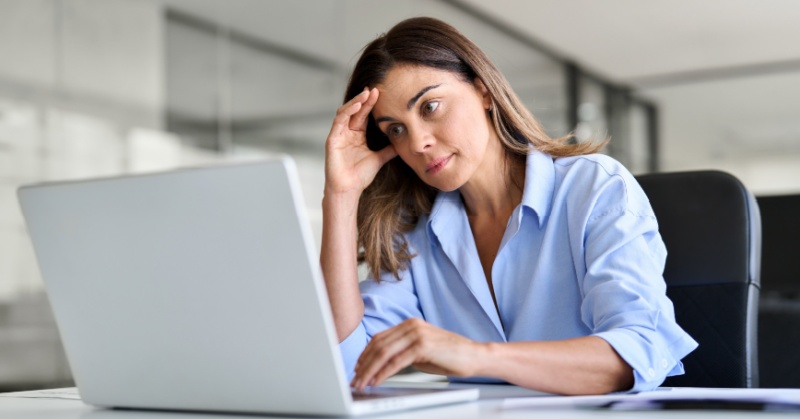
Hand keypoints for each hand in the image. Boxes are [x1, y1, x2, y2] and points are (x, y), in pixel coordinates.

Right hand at [324, 87, 396, 196]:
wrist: (349, 190)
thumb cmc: (360, 176)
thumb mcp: (379, 159)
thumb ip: (389, 150)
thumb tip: (402, 143)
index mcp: (357, 135)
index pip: (364, 115)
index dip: (371, 104)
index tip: (381, 93)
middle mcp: (347, 132)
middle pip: (355, 110)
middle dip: (365, 99)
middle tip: (375, 89)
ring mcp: (338, 135)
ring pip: (345, 112)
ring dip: (356, 102)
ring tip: (366, 94)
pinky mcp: (332, 139)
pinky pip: (338, 121)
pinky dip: (347, 111)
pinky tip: (356, 105)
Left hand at [351, 318, 485, 389]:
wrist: (474, 356)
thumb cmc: (450, 356)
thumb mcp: (421, 351)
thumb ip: (403, 352)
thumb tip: (382, 363)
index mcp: (409, 324)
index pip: (380, 338)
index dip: (365, 354)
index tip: (357, 368)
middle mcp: (411, 325)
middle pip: (378, 345)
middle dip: (364, 364)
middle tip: (355, 379)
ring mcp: (417, 334)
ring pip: (384, 353)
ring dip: (370, 370)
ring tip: (362, 383)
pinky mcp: (423, 345)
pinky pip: (396, 361)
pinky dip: (383, 372)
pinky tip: (377, 381)